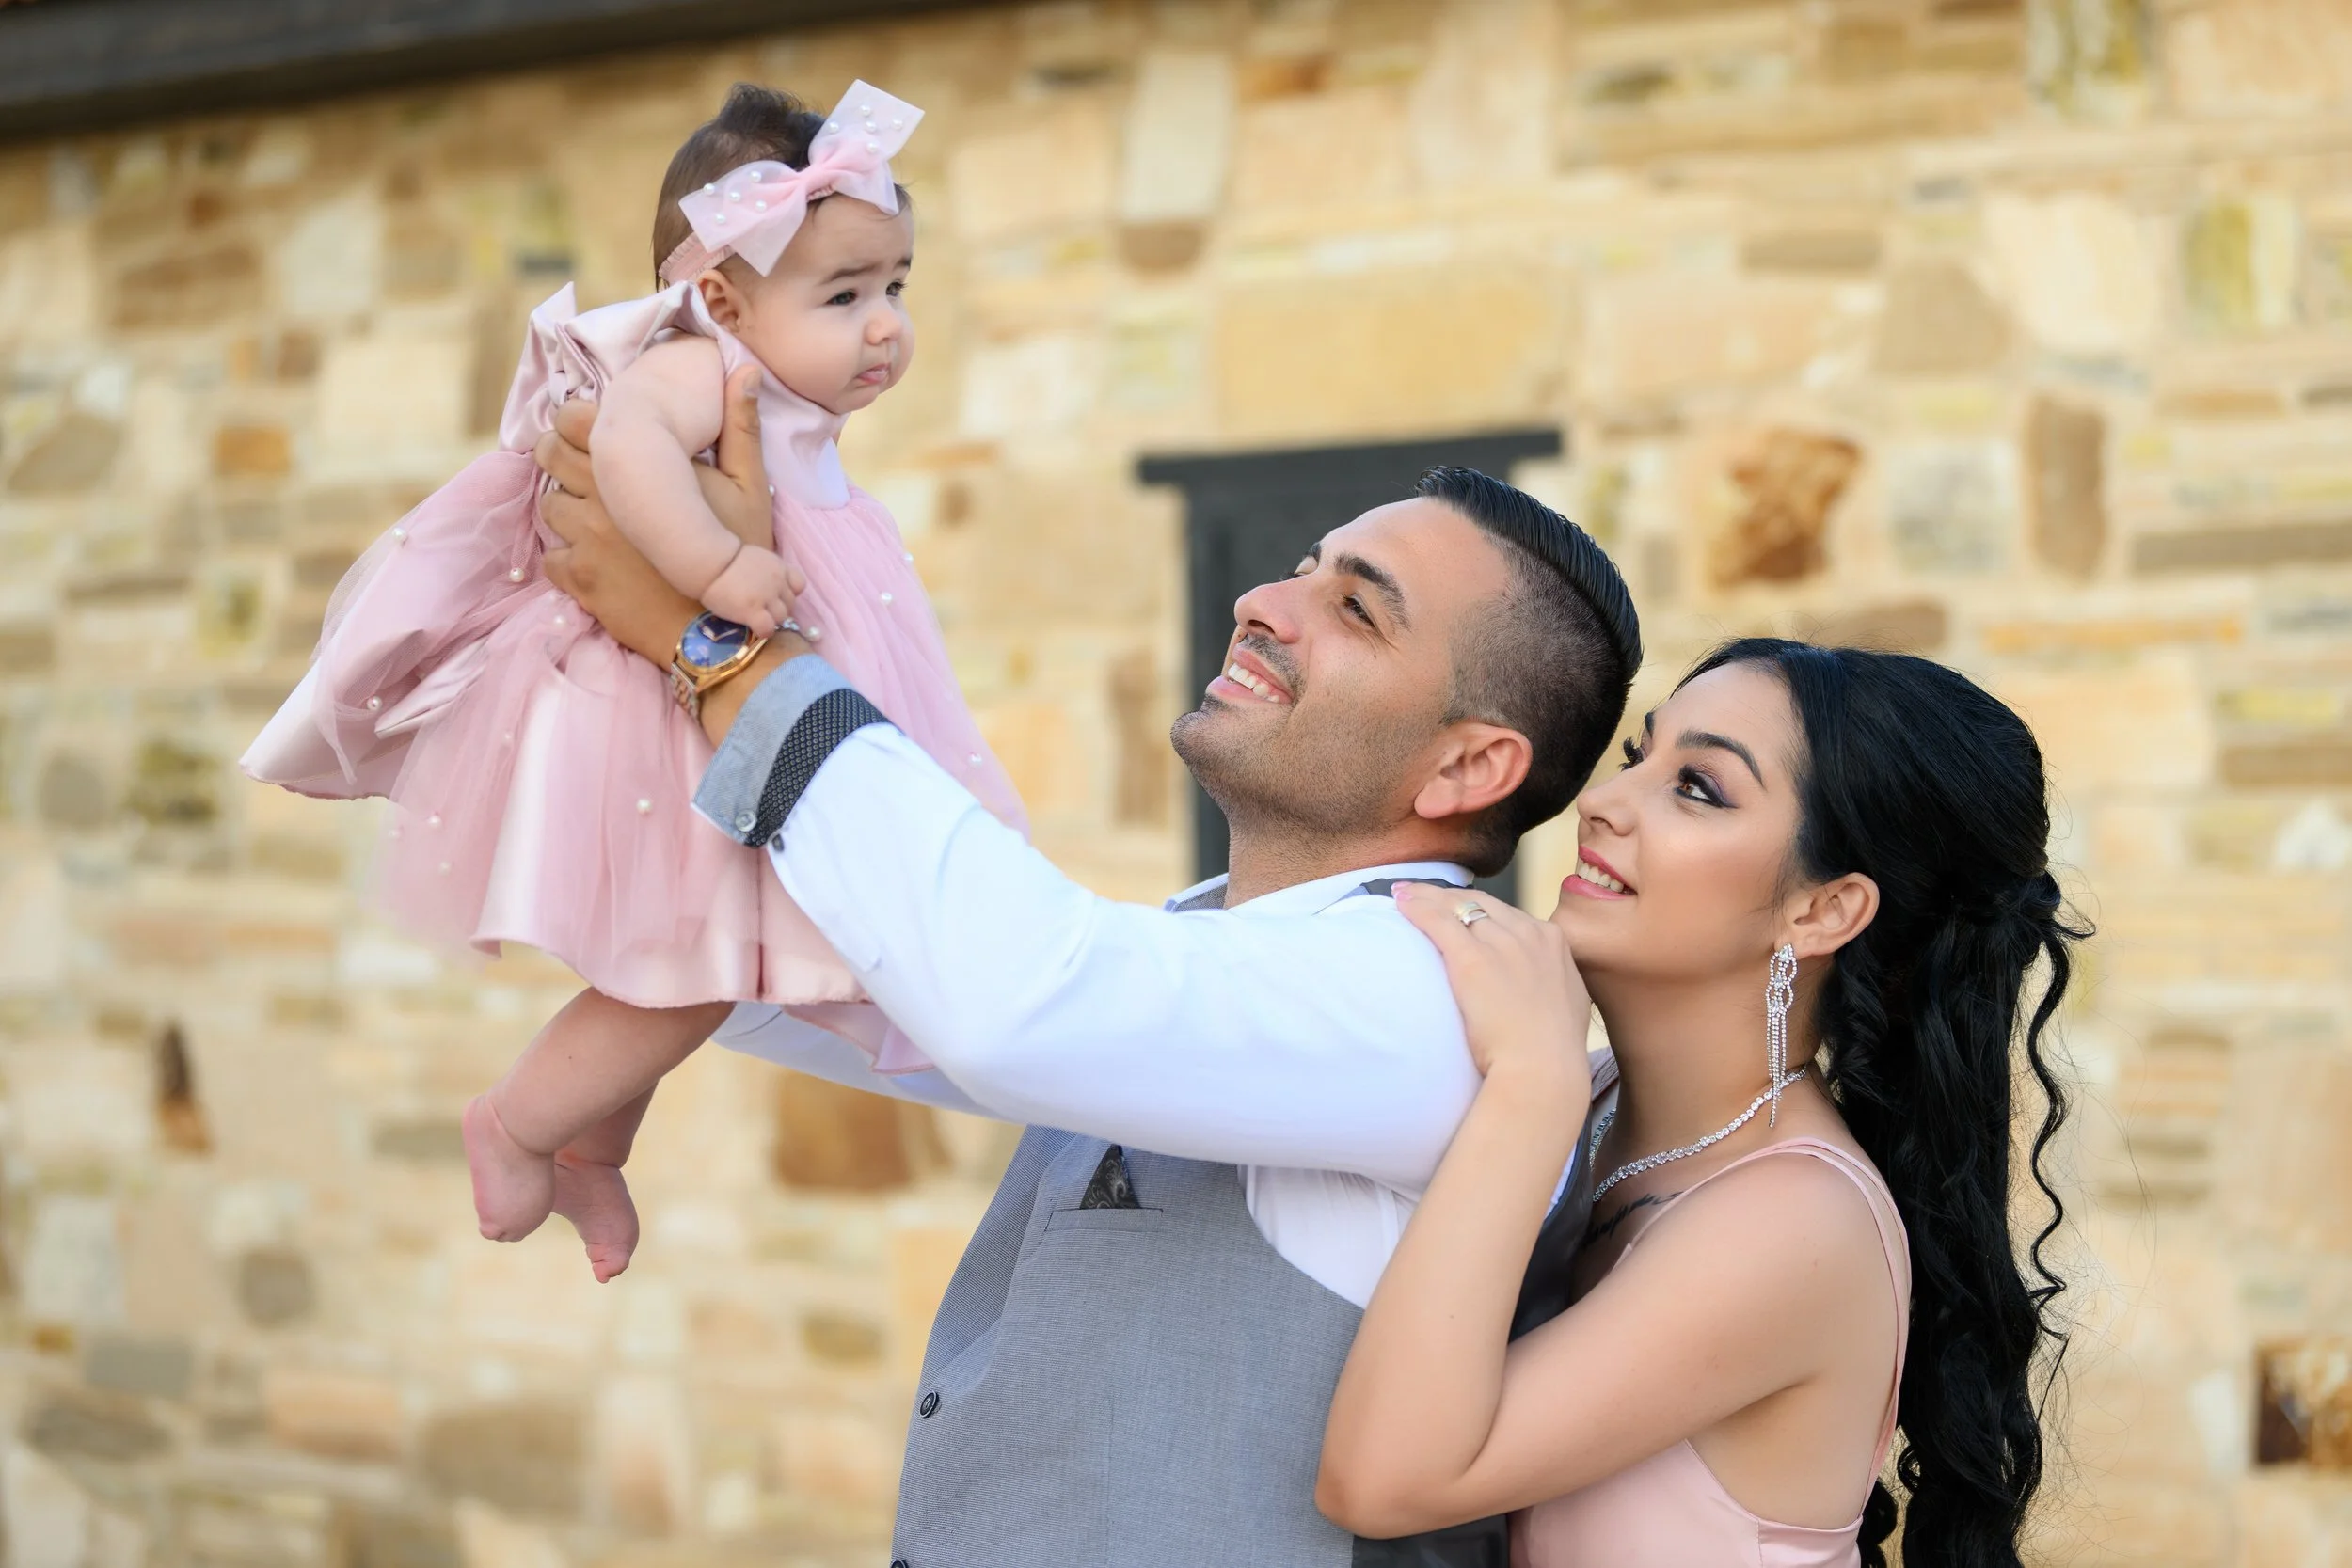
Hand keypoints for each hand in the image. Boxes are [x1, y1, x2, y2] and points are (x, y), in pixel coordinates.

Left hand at [536, 366, 802, 662]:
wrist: (720, 630)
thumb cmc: (738, 555)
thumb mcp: (750, 488)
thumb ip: (741, 426)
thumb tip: (745, 371)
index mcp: (636, 468)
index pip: (574, 419)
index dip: (576, 420)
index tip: (592, 431)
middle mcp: (601, 498)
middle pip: (549, 456)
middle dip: (560, 455)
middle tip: (585, 468)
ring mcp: (584, 540)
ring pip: (549, 505)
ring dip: (566, 506)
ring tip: (594, 514)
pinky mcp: (578, 580)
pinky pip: (550, 556)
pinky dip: (566, 555)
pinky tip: (593, 557)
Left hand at [1395, 886, 1593, 1092]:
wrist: (1544, 1069)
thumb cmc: (1552, 1051)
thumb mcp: (1566, 1002)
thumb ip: (1551, 981)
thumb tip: (1539, 984)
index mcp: (1553, 941)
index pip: (1507, 912)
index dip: (1478, 908)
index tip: (1458, 910)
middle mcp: (1529, 934)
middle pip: (1481, 902)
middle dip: (1449, 896)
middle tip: (1422, 894)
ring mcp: (1501, 943)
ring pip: (1457, 905)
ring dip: (1427, 896)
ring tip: (1403, 893)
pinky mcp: (1472, 959)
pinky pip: (1438, 921)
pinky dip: (1416, 907)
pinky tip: (1399, 902)